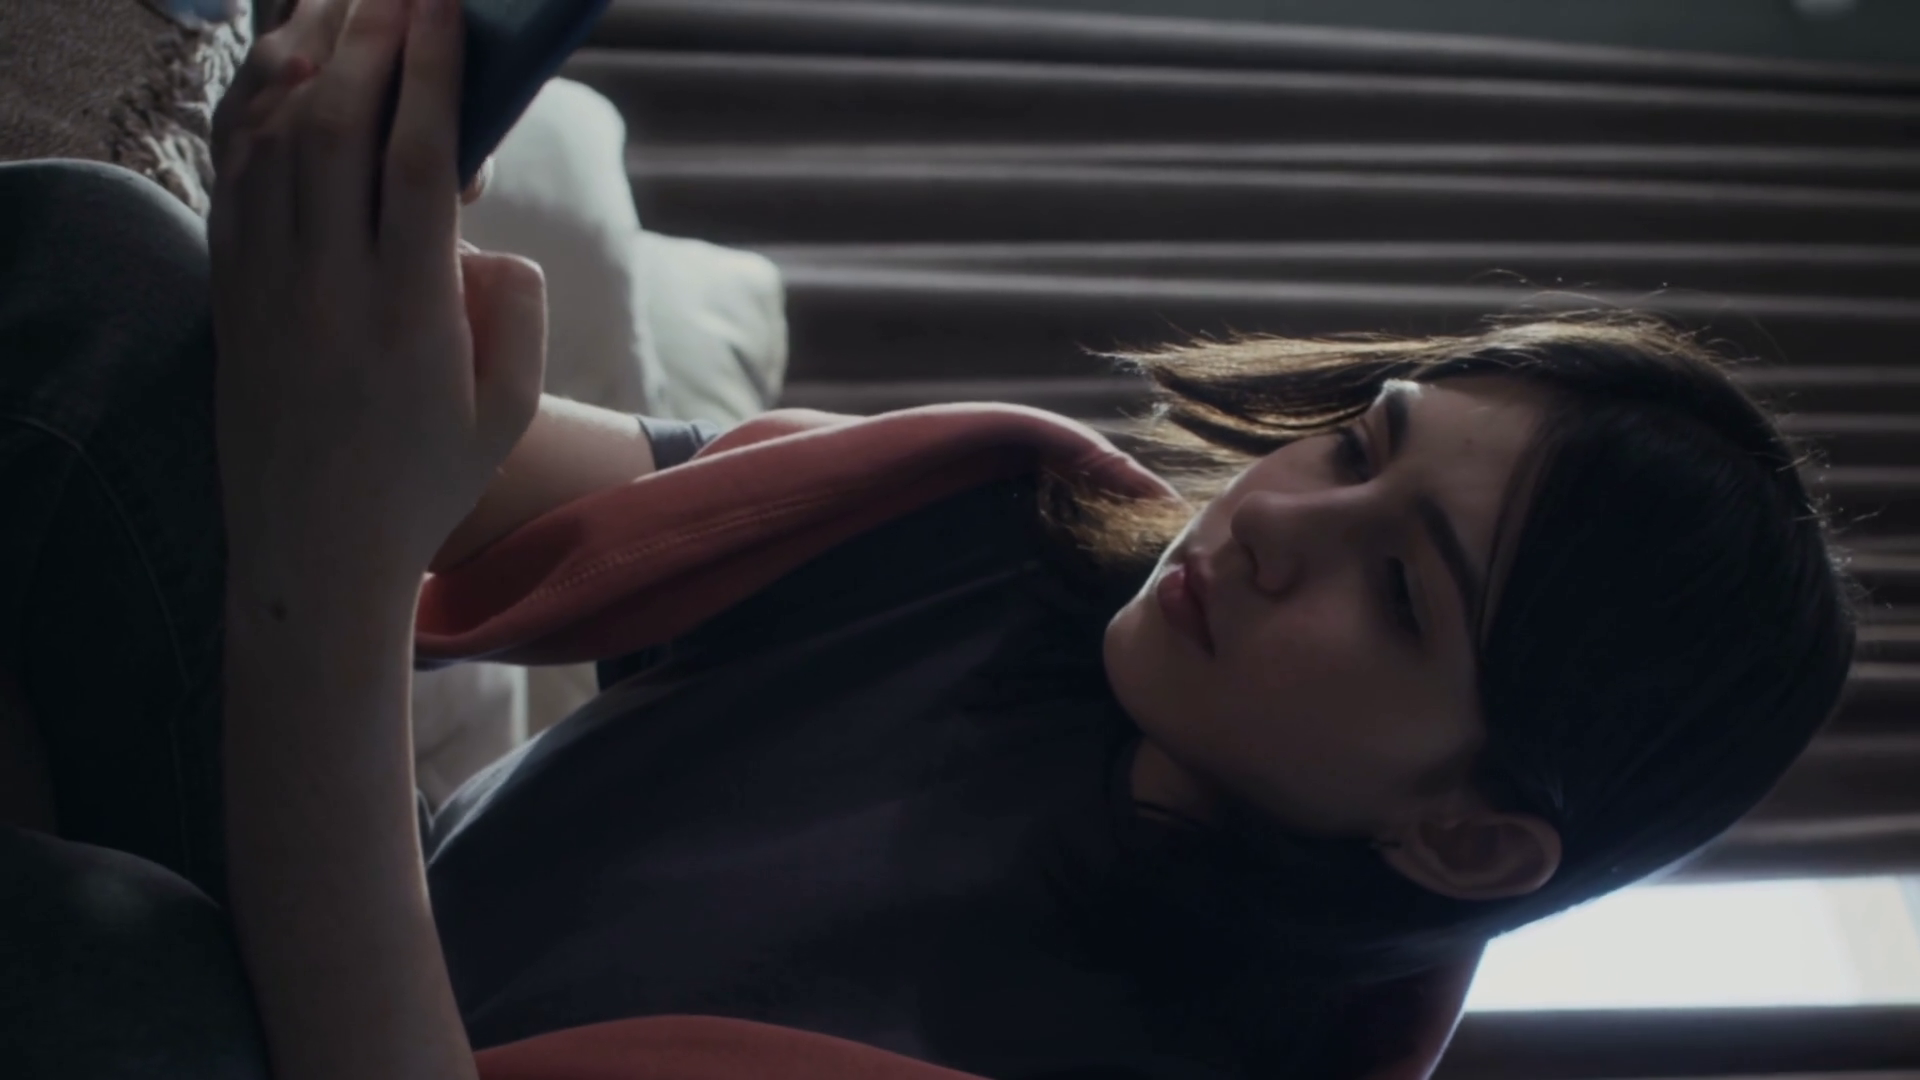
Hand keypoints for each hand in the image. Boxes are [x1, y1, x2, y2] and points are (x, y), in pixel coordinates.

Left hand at [209, 0, 543, 588]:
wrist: (314, 547)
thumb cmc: (427, 478)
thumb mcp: (510, 410)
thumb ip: (517, 307)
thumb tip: (483, 234)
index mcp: (409, 317)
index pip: (413, 163)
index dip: (431, 72)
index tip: (447, 7)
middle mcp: (327, 288)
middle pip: (338, 127)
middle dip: (374, 36)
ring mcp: (266, 284)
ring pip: (276, 138)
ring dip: (311, 51)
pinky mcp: (230, 288)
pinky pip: (236, 172)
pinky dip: (258, 103)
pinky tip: (285, 61)